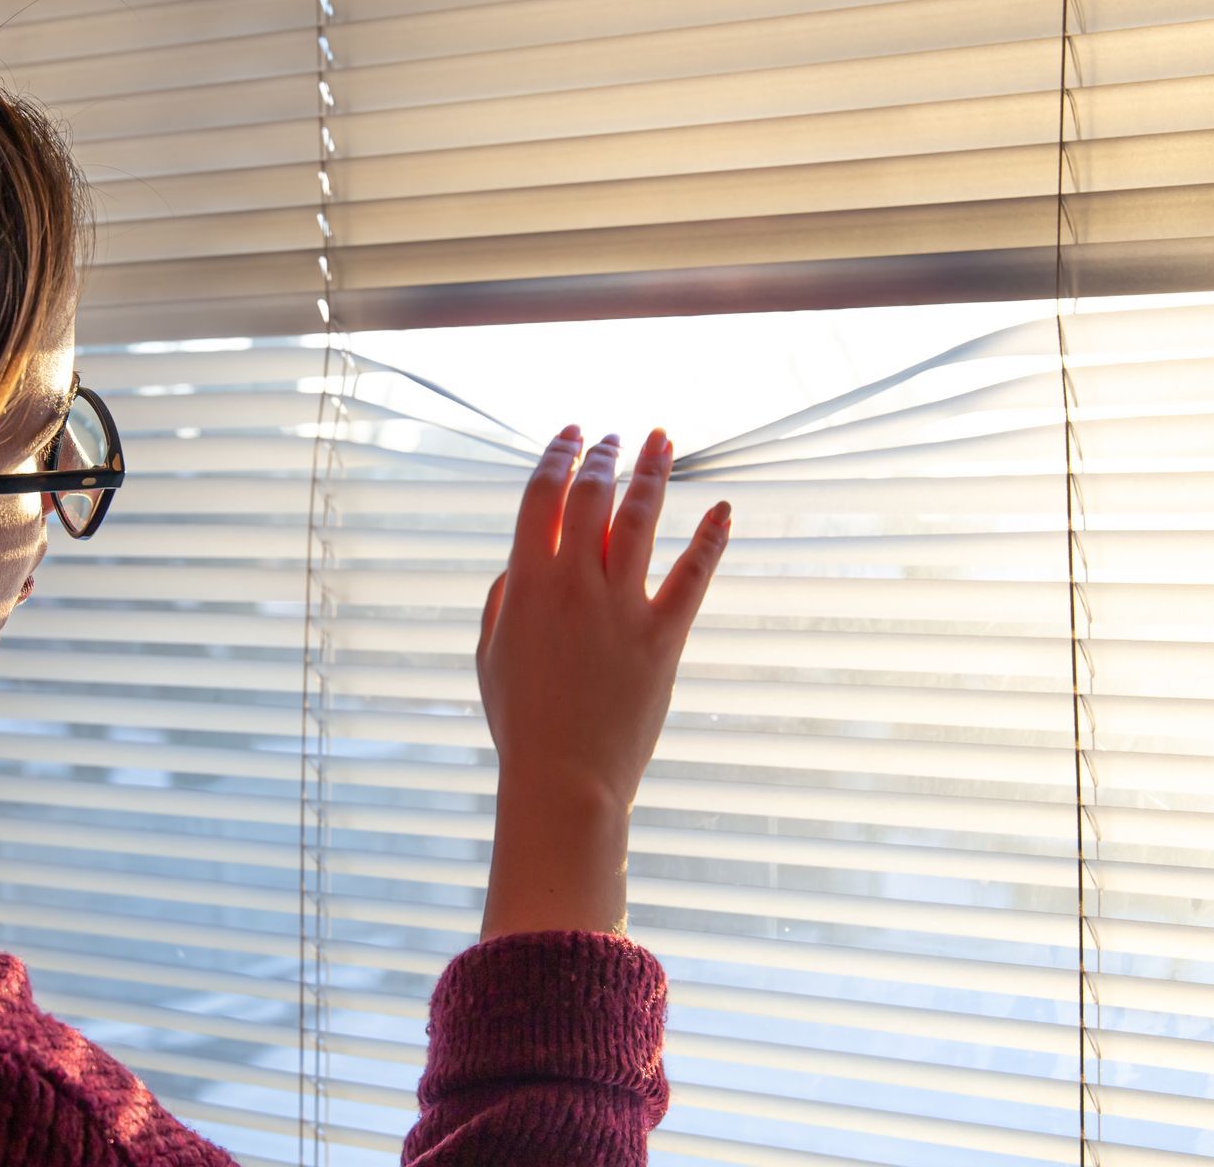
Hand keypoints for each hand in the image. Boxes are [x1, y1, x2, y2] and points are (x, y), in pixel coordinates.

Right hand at [476, 424, 730, 940]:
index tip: (572, 435)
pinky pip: (694, 575)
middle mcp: (574, 584)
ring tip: (663, 441)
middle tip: (615, 436)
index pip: (542, 497)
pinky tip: (723, 508)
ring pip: (642, 519)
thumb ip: (502, 600)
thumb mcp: (489, 656)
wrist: (564, 779)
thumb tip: (520, 564)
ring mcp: (622, 607)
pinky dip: (712, 538)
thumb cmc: (520, 723)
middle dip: (605, 457)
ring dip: (653, 473)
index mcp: (525, 584)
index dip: (558, 457)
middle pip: (593, 497)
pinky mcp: (664, 636)